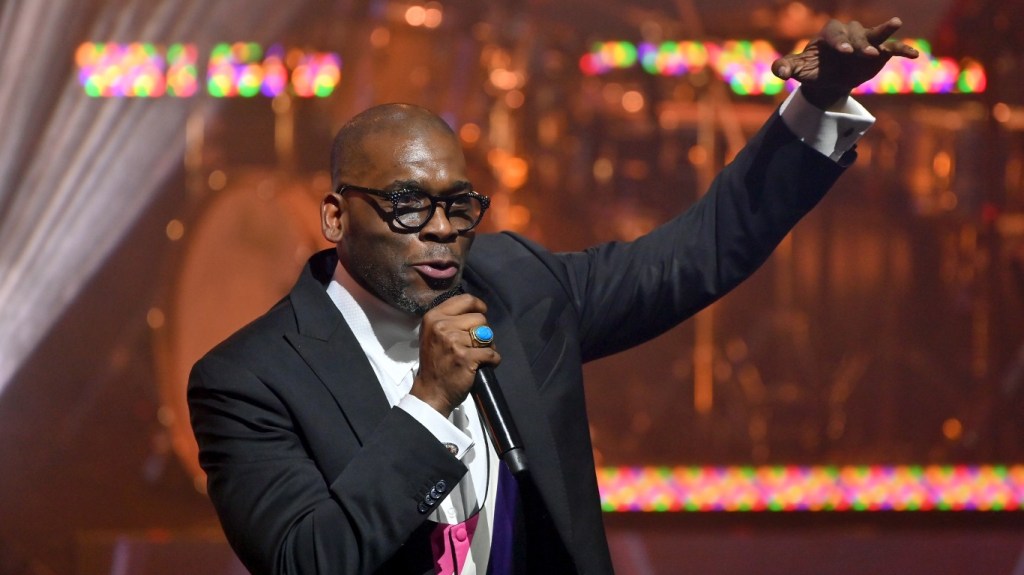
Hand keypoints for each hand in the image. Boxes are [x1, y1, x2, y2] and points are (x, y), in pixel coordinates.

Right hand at [411, 294, 500, 416]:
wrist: (431, 392)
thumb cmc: (435, 362)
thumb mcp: (434, 334)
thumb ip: (450, 319)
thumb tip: (476, 309)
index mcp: (434, 317)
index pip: (466, 300)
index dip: (478, 307)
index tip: (480, 315)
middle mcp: (442, 326)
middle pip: (480, 318)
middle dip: (482, 332)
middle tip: (474, 345)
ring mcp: (453, 342)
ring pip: (487, 335)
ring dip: (487, 347)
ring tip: (476, 356)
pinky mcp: (466, 357)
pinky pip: (492, 353)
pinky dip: (493, 360)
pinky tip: (482, 366)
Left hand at [772, 17, 919, 109]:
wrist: (829, 80)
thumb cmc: (812, 70)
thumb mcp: (797, 69)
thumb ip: (786, 67)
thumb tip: (780, 72)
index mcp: (830, 34)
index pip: (835, 34)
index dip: (839, 41)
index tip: (844, 52)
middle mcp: (850, 33)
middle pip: (856, 34)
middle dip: (861, 44)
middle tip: (865, 54)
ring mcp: (867, 41)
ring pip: (876, 35)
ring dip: (884, 33)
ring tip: (894, 28)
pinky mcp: (880, 52)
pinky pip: (893, 48)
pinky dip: (903, 50)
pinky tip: (914, 55)